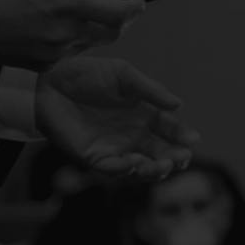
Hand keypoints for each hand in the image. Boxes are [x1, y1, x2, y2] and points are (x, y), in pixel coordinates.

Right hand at [0, 0, 139, 69]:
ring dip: (91, 29)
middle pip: (111, 33)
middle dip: (118, 20)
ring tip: (66, 12)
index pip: (118, 11)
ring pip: (90, 43)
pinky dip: (70, 41)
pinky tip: (48, 28)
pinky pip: (69, 54)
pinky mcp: (43, 66)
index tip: (139, 0)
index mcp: (67, 3)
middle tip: (113, 6)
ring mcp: (55, 53)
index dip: (134, 6)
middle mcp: (65, 32)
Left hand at [36, 54, 198, 179]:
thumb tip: (179, 104)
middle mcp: (133, 135)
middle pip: (161, 153)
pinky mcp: (93, 157)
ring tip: (160, 166)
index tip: (193, 140)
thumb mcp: (123, 75)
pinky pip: (111, 169)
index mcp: (145, 114)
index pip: (171, 130)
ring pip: (140, 167)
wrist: (51, 80)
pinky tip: (132, 163)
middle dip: (173, 159)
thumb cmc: (89, 74)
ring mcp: (115, 148)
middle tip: (181, 158)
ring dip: (152, 170)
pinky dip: (123, 170)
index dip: (183, 136)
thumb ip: (149, 89)